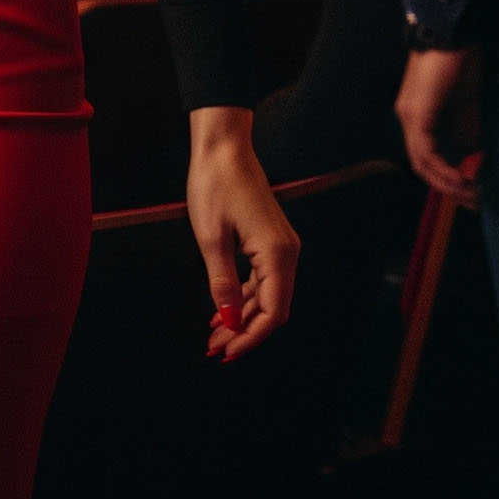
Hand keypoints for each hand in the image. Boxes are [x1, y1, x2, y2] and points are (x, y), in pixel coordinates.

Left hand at [187, 107, 299, 361]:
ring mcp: (281, 246)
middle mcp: (287, 253)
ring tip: (215, 333)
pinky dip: (244, 296)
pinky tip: (224, 307)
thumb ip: (222, 283)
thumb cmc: (215, 185)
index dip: (250, 337)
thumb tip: (229, 322)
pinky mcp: (271, 239)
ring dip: (243, 316)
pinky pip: (262, 278)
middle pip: (271, 308)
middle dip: (245, 331)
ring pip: (267, 295)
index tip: (226, 352)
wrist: (223, 147)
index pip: (271, 313)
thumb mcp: (210, 238)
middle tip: (216, 348)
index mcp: (277, 255)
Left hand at [395, 48, 480, 205]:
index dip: (448, 180)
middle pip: (423, 166)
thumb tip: (472, 159)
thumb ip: (466, 131)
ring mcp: (410, 116)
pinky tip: (462, 180)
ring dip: (447, 184)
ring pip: (422, 163)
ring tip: (471, 195)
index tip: (473, 194)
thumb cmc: (460, 65)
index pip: (427, 159)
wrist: (451, 35)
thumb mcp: (467, 106)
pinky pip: (426, 152)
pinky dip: (443, 170)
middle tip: (474, 202)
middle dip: (449, 188)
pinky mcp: (417, 113)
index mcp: (418, 117)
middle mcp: (408, 119)